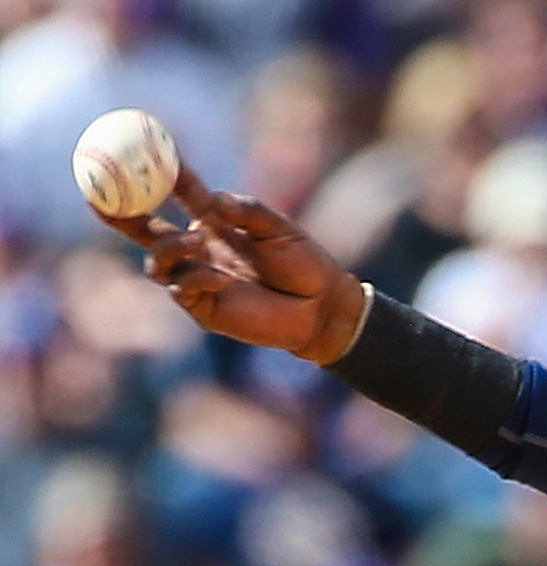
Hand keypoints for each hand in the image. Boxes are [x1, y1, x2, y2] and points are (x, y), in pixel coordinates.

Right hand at [95, 164, 367, 364]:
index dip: (158, 175)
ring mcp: (199, 279)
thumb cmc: (306, 265)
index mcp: (215, 223)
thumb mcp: (280, 229)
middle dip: (118, 213)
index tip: (137, 151)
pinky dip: (195, 278)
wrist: (324, 308)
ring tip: (197, 241)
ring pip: (157, 262)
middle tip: (97, 196)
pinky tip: (221, 278)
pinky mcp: (205, 309)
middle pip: (146, 230)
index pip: (177, 195)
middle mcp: (200, 249)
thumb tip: (212, 198)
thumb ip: (248, 211)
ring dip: (169, 248)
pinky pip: (182, 290)